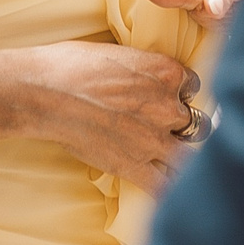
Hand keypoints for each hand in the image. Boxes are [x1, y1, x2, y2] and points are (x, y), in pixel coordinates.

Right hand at [13, 40, 203, 196]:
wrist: (46, 92)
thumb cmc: (73, 65)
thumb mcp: (120, 54)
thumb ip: (144, 70)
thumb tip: (146, 78)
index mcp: (167, 73)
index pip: (194, 86)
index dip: (181, 94)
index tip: (170, 98)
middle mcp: (168, 107)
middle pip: (197, 123)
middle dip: (185, 127)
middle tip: (170, 129)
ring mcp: (154, 139)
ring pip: (189, 155)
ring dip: (180, 156)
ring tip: (169, 158)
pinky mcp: (135, 165)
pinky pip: (165, 186)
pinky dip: (167, 189)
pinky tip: (167, 190)